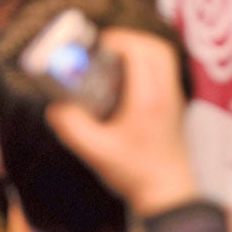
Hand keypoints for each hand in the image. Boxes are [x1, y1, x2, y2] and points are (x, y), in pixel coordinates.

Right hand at [44, 28, 196, 216]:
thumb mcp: (96, 152)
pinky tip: (128, 74)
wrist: (167, 191)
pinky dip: (149, 60)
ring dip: (141, 47)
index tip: (98, 45)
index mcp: (148, 100)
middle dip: (130, 39)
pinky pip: (166, 68)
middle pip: (156, 48)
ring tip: (116, 55)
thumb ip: (72, 128)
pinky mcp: (176, 102)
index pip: (140, 54)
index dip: (119, 41)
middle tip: (105, 46)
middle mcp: (166, 93)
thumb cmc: (134, 173)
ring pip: (165, 55)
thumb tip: (54, 106)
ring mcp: (174, 97)